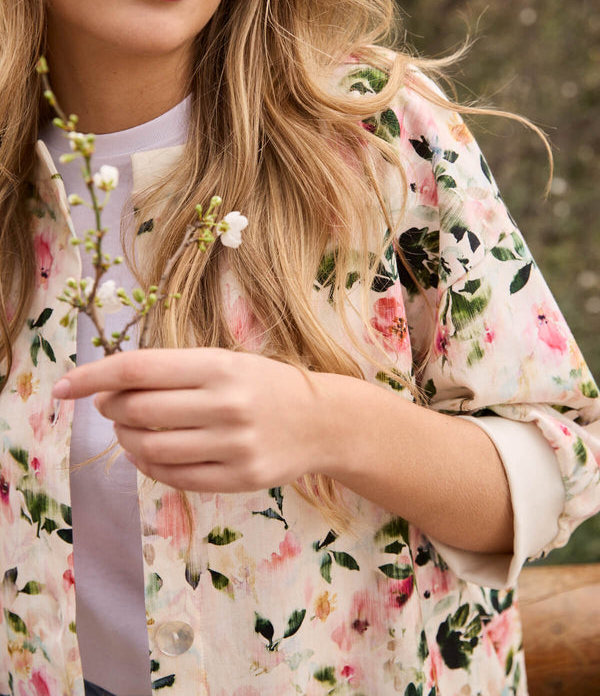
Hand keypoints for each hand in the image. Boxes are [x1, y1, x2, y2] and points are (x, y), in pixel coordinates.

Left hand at [52, 348, 325, 491]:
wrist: (322, 421)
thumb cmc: (265, 384)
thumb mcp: (226, 361)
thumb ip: (175, 372)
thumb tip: (109, 388)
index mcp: (219, 366)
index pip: (139, 369)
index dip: (93, 376)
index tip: (64, 386)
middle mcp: (225, 404)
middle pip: (138, 411)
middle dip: (109, 408)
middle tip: (108, 405)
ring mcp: (233, 445)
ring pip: (151, 449)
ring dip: (125, 440)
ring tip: (129, 430)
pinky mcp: (239, 479)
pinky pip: (174, 477)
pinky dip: (148, 465)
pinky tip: (146, 453)